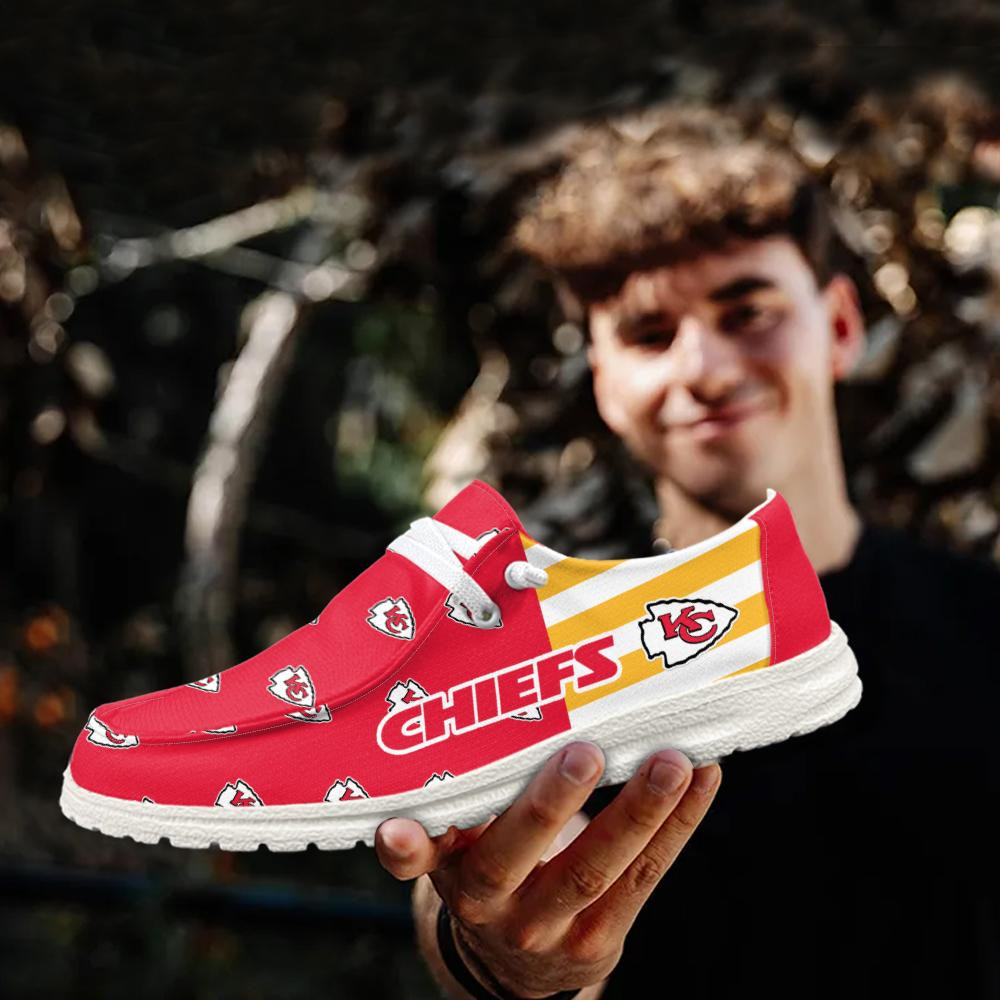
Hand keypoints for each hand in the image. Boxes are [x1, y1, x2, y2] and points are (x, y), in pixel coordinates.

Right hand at [374, 742, 721, 997]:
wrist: (514, 967)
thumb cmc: (488, 872)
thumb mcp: (455, 848)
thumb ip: (452, 810)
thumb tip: (458, 746)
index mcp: (451, 870)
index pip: (424, 856)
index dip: (408, 847)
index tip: (397, 829)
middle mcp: (492, 904)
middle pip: (518, 855)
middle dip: (551, 804)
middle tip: (585, 752)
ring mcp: (550, 927)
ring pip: (596, 869)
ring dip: (640, 812)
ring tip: (672, 762)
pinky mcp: (601, 939)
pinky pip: (645, 878)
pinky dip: (679, 825)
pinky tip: (703, 779)